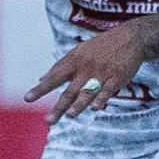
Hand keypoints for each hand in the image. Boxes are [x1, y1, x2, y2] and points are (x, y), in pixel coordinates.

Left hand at [24, 24, 146, 124]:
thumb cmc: (101, 46)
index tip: (28, 98)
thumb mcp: (78, 51)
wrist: (131, 37)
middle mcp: (86, 67)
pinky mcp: (117, 76)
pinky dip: (102, 98)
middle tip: (49, 120)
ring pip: (88, 91)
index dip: (41, 89)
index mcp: (74, 61)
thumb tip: (40, 79)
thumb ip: (60, 66)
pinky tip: (96, 107)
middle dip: (59, 106)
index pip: (54, 77)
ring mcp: (102, 72)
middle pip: (70, 90)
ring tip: (71, 115)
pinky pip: (108, 89)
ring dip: (79, 104)